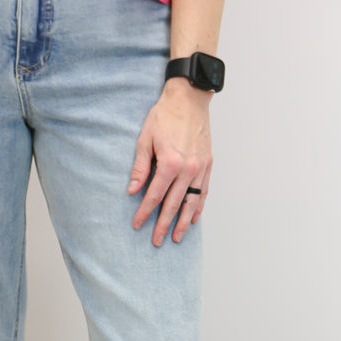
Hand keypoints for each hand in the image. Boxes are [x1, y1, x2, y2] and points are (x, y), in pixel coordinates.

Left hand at [128, 78, 212, 245]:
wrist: (189, 98)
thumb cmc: (164, 116)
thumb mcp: (144, 139)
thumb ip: (140, 167)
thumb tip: (133, 190)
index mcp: (170, 163)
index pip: (154, 196)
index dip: (144, 212)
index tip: (137, 225)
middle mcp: (188, 169)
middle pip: (174, 204)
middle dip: (163, 224)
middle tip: (157, 241)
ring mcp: (200, 168)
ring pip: (192, 201)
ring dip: (184, 222)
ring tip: (177, 236)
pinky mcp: (208, 164)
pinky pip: (204, 190)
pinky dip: (199, 206)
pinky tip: (194, 218)